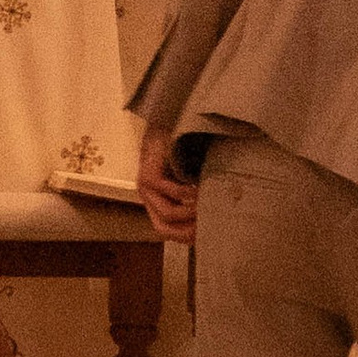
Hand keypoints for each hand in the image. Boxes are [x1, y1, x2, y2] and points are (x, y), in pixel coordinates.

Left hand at [138, 126, 198, 242]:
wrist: (170, 120)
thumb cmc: (182, 148)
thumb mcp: (187, 178)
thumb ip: (192, 197)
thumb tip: (212, 220)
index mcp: (154, 200)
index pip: (166, 230)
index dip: (186, 236)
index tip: (205, 235)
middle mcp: (146, 196)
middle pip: (164, 228)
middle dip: (188, 231)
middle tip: (209, 227)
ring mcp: (145, 187)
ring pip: (169, 214)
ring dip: (192, 212)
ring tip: (208, 206)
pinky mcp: (149, 176)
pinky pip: (173, 193)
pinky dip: (190, 195)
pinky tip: (203, 189)